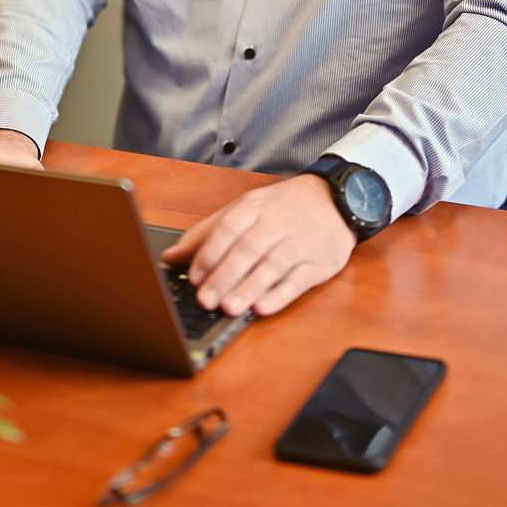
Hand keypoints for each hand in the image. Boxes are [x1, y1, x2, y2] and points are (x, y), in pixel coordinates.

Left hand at [160, 174, 354, 316]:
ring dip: (249, 288)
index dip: (209, 253)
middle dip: (225, 276)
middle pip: (248, 249)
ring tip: (230, 307)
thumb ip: (207, 232)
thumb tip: (171, 256)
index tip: (194, 276)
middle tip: (205, 299)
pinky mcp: (318, 262)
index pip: (228, 228)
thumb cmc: (283, 208)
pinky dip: (280, 294)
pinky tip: (263, 306)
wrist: (335, 199)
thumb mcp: (245, 209)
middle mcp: (276, 223)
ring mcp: (298, 243)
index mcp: (254, 207)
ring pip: (272, 266)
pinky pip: (298, 280)